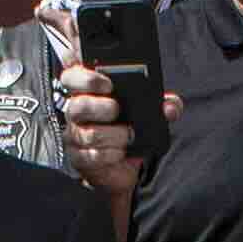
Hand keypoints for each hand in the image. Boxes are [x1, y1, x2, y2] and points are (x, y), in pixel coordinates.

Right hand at [57, 60, 152, 201]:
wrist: (122, 166)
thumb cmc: (127, 130)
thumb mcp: (146, 113)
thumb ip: (161, 105)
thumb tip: (170, 107)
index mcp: (88, 92)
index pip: (72, 75)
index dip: (84, 76)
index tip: (107, 83)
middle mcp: (77, 112)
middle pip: (77, 105)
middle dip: (99, 106)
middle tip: (116, 109)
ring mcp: (75, 135)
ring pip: (87, 133)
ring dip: (112, 135)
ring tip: (127, 135)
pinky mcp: (79, 157)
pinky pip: (92, 155)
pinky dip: (110, 154)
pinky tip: (120, 152)